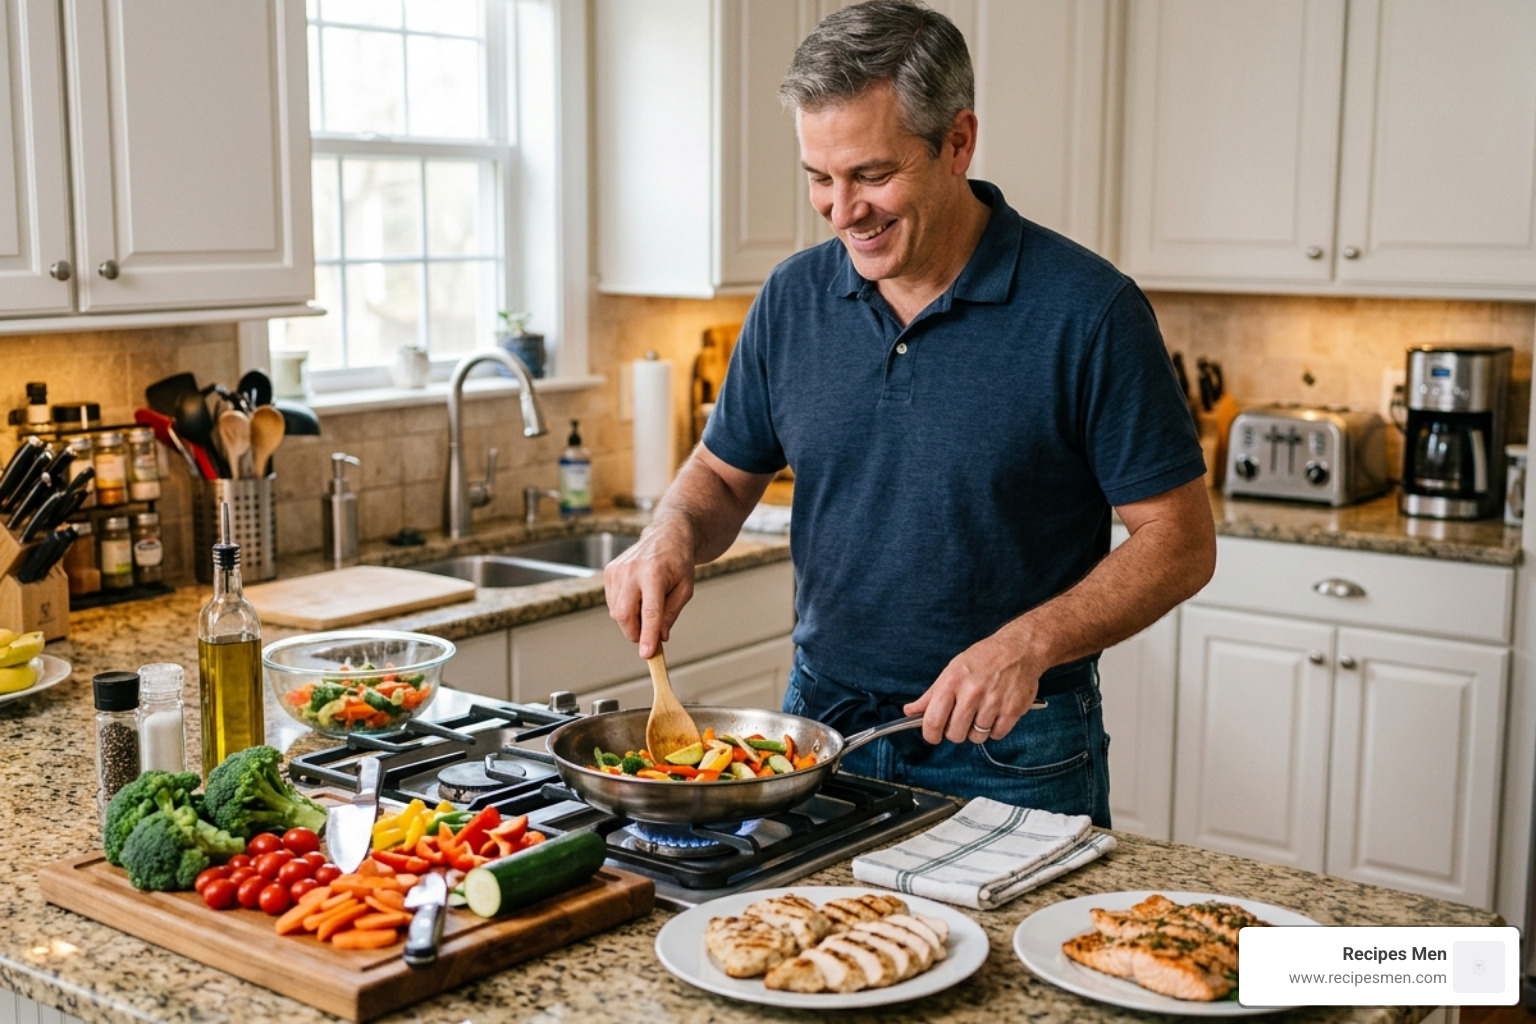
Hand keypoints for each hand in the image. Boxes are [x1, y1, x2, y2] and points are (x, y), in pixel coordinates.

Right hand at [604, 523, 695, 658]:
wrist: (667, 535)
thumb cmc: (679, 562)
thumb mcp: (685, 589)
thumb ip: (671, 613)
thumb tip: (660, 637)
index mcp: (654, 574)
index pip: (650, 612)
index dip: (648, 636)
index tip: (647, 654)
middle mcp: (632, 571)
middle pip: (625, 614)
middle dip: (635, 633)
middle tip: (647, 637)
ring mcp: (618, 570)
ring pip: (616, 611)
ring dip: (630, 621)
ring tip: (646, 608)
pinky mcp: (610, 571)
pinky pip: (612, 602)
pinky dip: (623, 608)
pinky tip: (637, 597)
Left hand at [902, 634, 1042, 744]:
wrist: (1019, 648)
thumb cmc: (983, 659)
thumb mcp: (952, 670)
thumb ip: (931, 695)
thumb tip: (909, 711)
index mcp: (952, 682)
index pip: (933, 721)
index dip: (930, 735)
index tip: (933, 735)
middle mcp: (972, 692)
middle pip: (955, 734)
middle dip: (955, 732)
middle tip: (961, 719)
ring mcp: (993, 702)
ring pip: (976, 737)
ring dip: (977, 730)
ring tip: (981, 712)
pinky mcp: (1012, 710)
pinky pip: (996, 735)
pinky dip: (994, 729)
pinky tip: (995, 713)